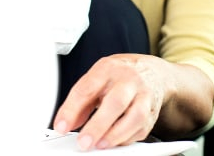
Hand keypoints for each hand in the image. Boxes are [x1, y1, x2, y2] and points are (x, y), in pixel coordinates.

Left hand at [52, 54, 168, 149]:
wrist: (151, 72)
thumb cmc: (119, 76)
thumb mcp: (97, 78)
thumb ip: (80, 101)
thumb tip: (65, 124)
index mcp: (108, 68)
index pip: (88, 87)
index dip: (72, 109)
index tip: (61, 127)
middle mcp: (129, 80)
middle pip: (116, 101)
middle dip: (98, 125)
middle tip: (83, 142)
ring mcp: (144, 95)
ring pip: (135, 116)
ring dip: (115, 134)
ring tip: (99, 145)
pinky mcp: (152, 113)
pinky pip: (141, 129)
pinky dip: (125, 139)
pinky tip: (112, 142)